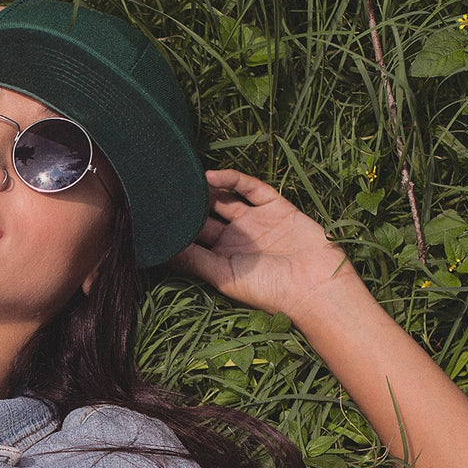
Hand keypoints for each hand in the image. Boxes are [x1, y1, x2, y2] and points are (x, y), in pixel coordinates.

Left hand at [169, 169, 359, 320]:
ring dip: (206, 190)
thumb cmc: (269, 291)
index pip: (192, 239)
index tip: (151, 215)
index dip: (175, 227)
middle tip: (164, 190)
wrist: (316, 287)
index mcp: (222, 259)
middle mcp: (237, 239)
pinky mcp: (276, 207)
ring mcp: (257, 222)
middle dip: (187, 205)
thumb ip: (195, 261)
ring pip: (225, 198)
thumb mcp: (225, 277)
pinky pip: (251, 188)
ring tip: (184, 179)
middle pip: (206, 215)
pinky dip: (232, 180)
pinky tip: (211, 177)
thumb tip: (160, 250)